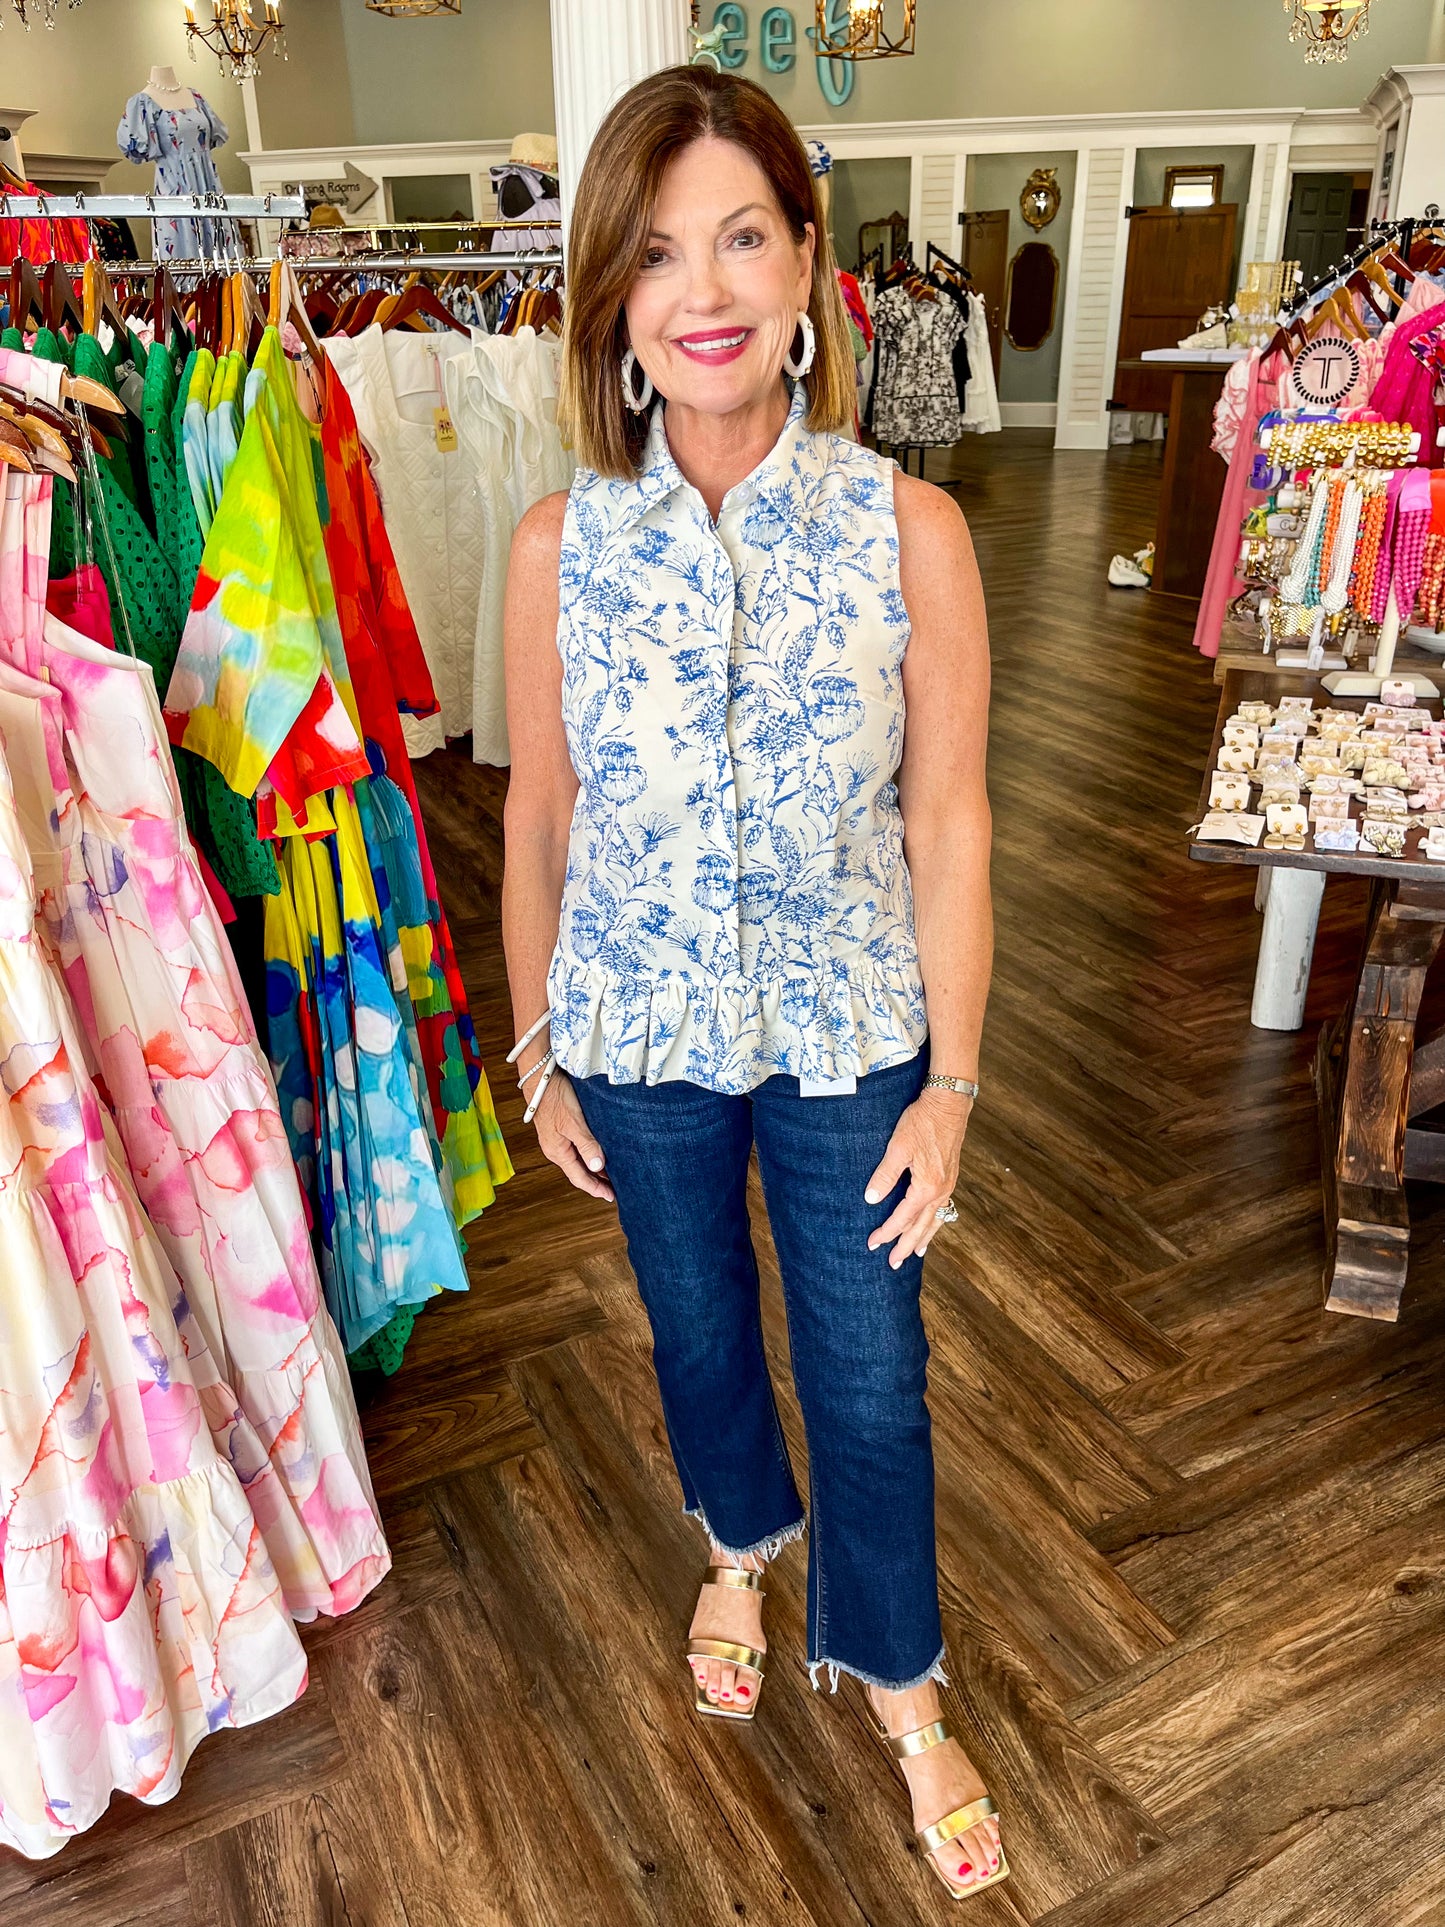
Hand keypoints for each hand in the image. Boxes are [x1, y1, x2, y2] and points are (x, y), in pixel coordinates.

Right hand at [531, 1068, 614, 1203]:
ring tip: (610, 1174)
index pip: (579, 1178)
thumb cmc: (555, 1098)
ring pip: (577, 1161)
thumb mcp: (574, 1122)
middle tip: (614, 1189)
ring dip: (593, 1169)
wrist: (540, 1079)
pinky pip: (576, 1150)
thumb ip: (586, 1145)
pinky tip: (598, 1153)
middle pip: (578, 1172)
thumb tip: (597, 1167)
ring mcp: (556, 1140)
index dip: (595, 1188)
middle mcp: (556, 1149)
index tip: (610, 1196)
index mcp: (558, 1152)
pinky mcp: (559, 1130)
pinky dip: (588, 1156)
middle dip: (596, 1182)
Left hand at [864, 1088, 971, 1268]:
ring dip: (923, 1238)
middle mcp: (941, 1191)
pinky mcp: (950, 1177)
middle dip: (905, 1246)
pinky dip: (935, 1222)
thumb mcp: (898, 1147)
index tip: (872, 1244)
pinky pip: (943, 1209)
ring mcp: (948, 1185)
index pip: (902, 1219)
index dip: (886, 1233)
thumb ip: (885, 1175)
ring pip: (935, 1220)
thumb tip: (871, 1199)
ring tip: (915, 1253)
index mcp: (926, 1187)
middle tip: (893, 1264)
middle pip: (921, 1227)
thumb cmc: (922, 1122)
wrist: (948, 1104)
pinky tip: (931, 1224)